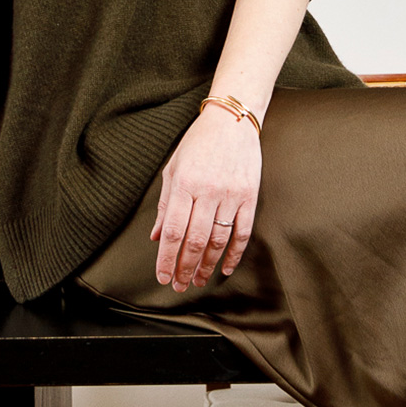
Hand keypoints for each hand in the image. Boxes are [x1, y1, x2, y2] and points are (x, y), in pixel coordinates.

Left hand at [152, 106, 259, 292]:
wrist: (232, 122)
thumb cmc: (197, 144)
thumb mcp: (173, 169)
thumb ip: (165, 205)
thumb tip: (156, 237)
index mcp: (184, 185)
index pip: (173, 231)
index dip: (167, 259)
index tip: (163, 277)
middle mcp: (207, 192)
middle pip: (195, 241)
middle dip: (185, 268)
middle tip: (180, 285)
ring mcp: (230, 195)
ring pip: (218, 241)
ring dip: (207, 265)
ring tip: (199, 280)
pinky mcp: (249, 196)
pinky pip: (242, 232)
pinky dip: (234, 254)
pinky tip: (225, 268)